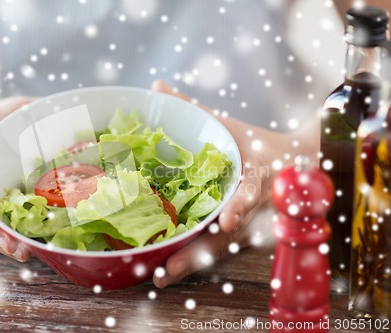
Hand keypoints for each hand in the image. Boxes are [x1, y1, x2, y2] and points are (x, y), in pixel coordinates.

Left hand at [150, 80, 316, 286]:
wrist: (294, 166)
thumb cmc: (256, 144)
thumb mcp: (228, 126)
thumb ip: (193, 108)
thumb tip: (157, 86)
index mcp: (256, 175)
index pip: (251, 193)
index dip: (240, 207)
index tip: (229, 223)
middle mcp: (252, 207)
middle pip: (227, 235)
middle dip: (200, 253)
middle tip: (169, 269)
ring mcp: (246, 226)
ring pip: (218, 250)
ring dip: (191, 263)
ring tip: (160, 277)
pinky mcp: (238, 236)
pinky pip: (214, 250)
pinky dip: (193, 259)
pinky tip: (164, 271)